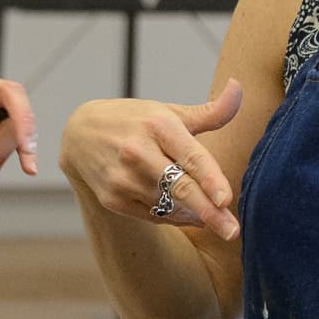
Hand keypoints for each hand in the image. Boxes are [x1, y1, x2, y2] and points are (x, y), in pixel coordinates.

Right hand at [58, 81, 243, 241]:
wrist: (79, 134)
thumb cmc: (135, 121)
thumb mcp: (169, 112)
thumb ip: (210, 111)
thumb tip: (239, 87)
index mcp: (157, 125)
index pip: (189, 155)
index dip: (209, 178)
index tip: (225, 199)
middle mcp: (137, 152)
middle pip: (180, 188)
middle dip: (209, 212)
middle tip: (232, 231)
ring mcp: (122, 178)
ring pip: (169, 206)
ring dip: (195, 214)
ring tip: (212, 216)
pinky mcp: (113, 199)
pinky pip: (153, 217)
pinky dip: (174, 218)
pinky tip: (188, 214)